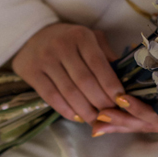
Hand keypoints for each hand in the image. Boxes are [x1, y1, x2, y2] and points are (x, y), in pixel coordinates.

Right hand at [11, 23, 157, 134]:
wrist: (31, 35)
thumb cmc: (69, 39)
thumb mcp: (90, 38)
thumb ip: (107, 55)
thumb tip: (126, 77)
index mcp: (81, 36)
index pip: (99, 65)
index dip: (111, 85)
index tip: (122, 101)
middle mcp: (62, 46)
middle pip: (85, 81)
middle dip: (100, 102)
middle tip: (111, 115)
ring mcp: (45, 59)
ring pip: (69, 92)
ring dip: (85, 111)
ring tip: (96, 121)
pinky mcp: (31, 72)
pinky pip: (51, 96)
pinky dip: (66, 110)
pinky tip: (77, 117)